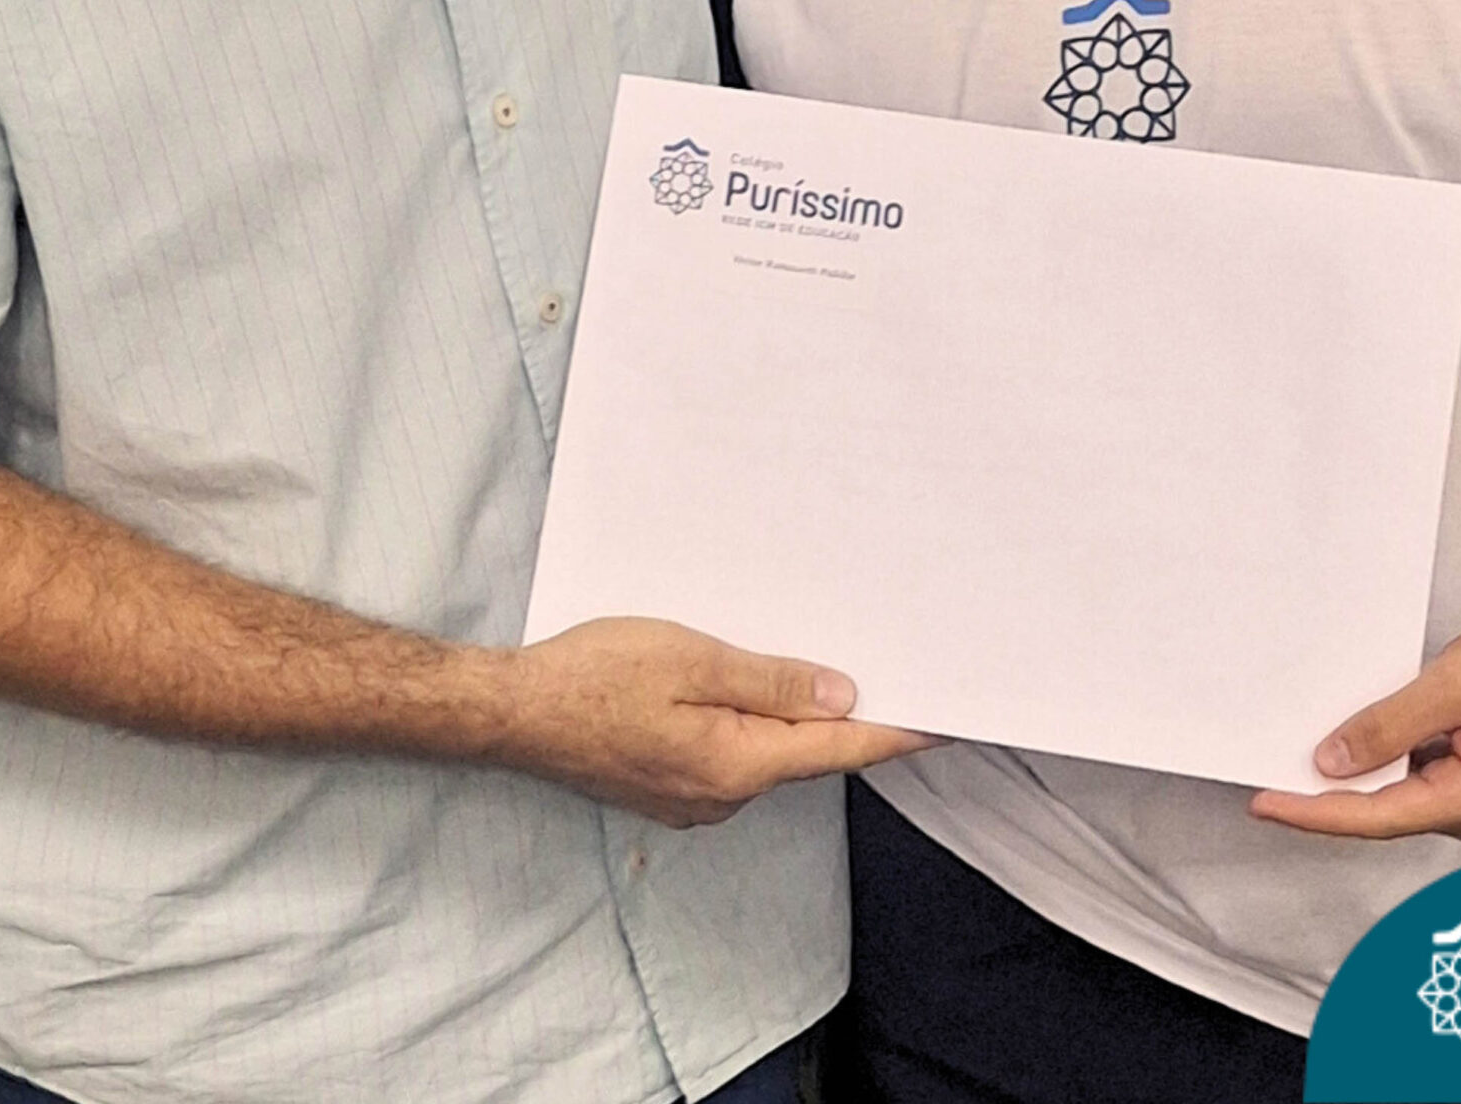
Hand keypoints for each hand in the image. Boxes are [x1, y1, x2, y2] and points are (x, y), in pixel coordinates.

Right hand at [498, 616, 931, 827]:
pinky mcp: (668, 787)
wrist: (512, 712)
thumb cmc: (595, 676)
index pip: (838, 749)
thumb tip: (845, 698)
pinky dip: (756, 726)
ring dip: (799, 719)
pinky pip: (733, 756)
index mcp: (738, 765)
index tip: (948, 720)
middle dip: (852, 719)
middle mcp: (723, 796)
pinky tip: (754, 690)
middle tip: (897, 673)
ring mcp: (693, 799)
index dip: (896, 732)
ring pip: (768, 755)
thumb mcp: (692, 661)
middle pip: (807, 755)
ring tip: (831, 669)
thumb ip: (772, 683)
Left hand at [1247, 608, 1460, 848]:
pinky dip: (1396, 755)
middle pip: (1387, 811)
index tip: (1263, 803)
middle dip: (1332, 790)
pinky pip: (1427, 775)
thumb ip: (1390, 727)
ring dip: (1366, 768)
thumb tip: (1331, 763)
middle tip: (1269, 761)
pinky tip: (1369, 728)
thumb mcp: (1454, 686)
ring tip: (1310, 736)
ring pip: (1407, 792)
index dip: (1313, 811)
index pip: (1375, 818)